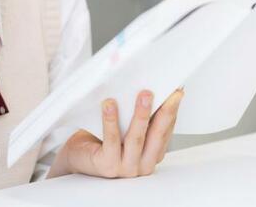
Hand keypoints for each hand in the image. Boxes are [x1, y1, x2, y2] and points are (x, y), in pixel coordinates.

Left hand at [48, 88, 183, 178]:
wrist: (78, 157)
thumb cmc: (103, 139)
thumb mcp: (128, 128)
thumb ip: (142, 117)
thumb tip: (153, 88)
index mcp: (151, 155)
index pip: (166, 131)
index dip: (173, 111)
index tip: (177, 92)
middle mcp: (142, 164)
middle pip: (157, 136)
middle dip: (165, 112)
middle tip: (171, 93)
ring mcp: (125, 168)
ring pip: (136, 138)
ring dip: (142, 115)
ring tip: (145, 94)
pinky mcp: (106, 166)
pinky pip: (111, 140)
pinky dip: (111, 120)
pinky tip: (110, 104)